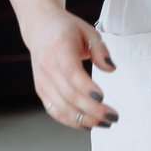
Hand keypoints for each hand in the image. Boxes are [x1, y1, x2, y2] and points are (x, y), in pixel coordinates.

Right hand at [24, 9, 117, 130]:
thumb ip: (100, 50)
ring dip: (83, 119)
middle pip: (69, 94)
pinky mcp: (40, 89)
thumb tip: (111, 69)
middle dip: (92, 110)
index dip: (86, 88)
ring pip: (61, 107)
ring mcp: (42, 79)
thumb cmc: (66, 29)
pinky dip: (70, 120)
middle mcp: (47, 65)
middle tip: (112, 117)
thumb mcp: (88, 31)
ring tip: (103, 123)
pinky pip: (54, 110)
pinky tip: (86, 123)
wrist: (39, 26)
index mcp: (59, 47)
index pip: (71, 72)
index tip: (103, 97)